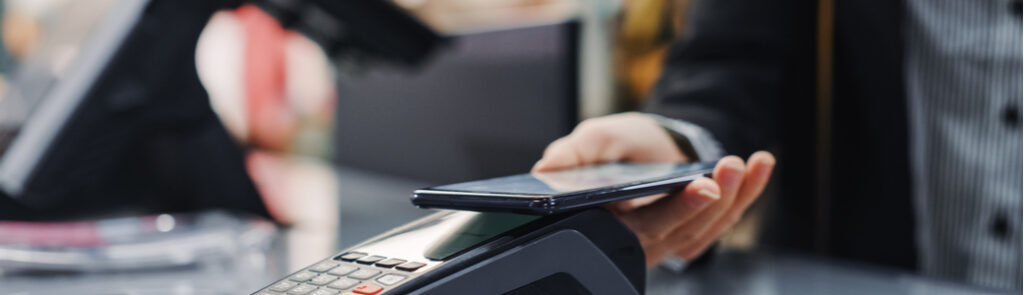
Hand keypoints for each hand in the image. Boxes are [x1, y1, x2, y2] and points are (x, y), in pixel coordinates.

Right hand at [532, 113, 774, 265]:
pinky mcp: (698, 229)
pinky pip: (725, 218)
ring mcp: (674, 237)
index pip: (641, 226)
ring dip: (734, 195)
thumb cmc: (616, 147)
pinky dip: (749, 192)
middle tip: (727, 169)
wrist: (645, 142)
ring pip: (707, 226)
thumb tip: (545, 169)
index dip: (674, 210)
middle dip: (710, 201)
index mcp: (609, 223)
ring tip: (744, 161)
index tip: (701, 186)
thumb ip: (571, 153)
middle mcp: (642, 238)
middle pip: (682, 229)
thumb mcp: (592, 140)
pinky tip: (762, 165)